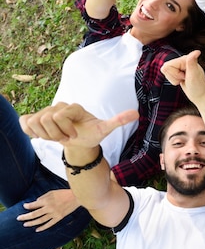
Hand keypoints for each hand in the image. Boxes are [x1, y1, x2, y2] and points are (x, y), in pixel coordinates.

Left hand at [17, 189, 79, 231]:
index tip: (24, 206)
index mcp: (47, 200)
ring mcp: (54, 214)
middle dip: (25, 217)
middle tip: (19, 218)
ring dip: (32, 223)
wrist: (77, 197)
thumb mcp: (52, 192)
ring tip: (25, 224)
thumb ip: (43, 197)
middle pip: (34, 214)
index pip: (34, 205)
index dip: (27, 206)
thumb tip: (36, 202)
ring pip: (40, 220)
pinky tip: (37, 230)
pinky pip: (49, 224)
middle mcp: (49, 208)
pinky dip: (43, 228)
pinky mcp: (59, 217)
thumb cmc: (64, 193)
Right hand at [20, 102, 138, 149]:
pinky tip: (41, 135)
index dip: (65, 130)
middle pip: (46, 119)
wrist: (80, 141)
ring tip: (57, 136)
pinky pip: (25, 123)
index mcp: (73, 107)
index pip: (59, 115)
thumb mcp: (104, 129)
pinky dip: (31, 132)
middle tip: (66, 137)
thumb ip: (118, 121)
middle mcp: (58, 106)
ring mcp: (44, 112)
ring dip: (45, 135)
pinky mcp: (34, 118)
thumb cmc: (92, 134)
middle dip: (56, 134)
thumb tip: (136, 113)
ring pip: (35, 122)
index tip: (74, 135)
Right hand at [161, 50, 204, 103]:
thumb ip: (192, 62)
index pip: (168, 65)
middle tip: (184, 78)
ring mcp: (179, 66)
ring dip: (174, 79)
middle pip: (165, 68)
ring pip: (166, 72)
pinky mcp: (177, 71)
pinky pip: (168, 76)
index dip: (175, 73)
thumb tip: (197, 51)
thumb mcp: (194, 74)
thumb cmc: (198, 86)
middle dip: (174, 76)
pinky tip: (182, 80)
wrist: (199, 95)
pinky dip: (174, 81)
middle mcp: (182, 60)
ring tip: (183, 79)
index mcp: (185, 58)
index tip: (185, 75)